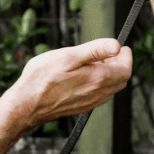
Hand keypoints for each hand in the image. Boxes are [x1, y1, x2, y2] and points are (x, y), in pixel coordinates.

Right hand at [13, 38, 131, 126]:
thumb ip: (95, 50)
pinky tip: (86, 76)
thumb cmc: (43, 78)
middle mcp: (97, 93)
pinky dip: (101, 84)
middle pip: (121, 80)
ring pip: (111, 88)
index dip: (127, 57)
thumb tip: (116, 45)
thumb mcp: (69, 56)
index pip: (125, 70)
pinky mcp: (82, 107)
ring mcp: (90, 103)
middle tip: (110, 53)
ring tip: (97, 62)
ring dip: (111, 74)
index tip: (123, 47)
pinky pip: (101, 95)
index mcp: (97, 79)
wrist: (27, 104)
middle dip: (120, 65)